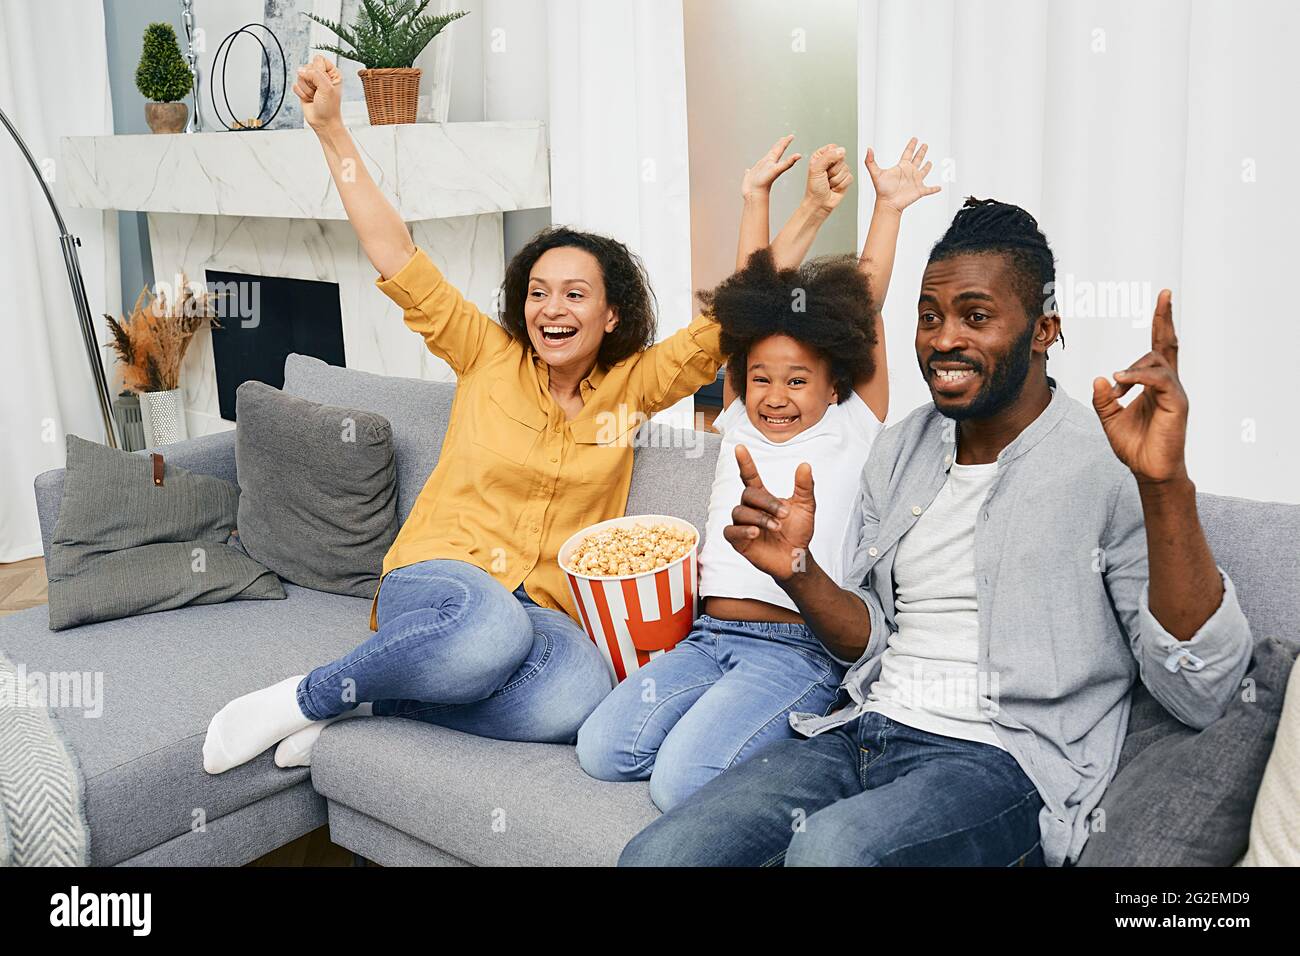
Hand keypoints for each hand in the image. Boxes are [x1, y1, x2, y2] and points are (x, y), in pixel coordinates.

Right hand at [293, 55, 342, 131]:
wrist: (323, 122)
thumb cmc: (329, 107)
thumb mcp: (326, 88)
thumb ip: (315, 74)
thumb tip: (300, 70)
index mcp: (332, 72)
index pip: (319, 59)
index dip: (317, 69)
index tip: (322, 82)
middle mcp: (322, 75)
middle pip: (307, 67)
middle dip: (311, 81)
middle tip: (318, 92)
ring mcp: (312, 82)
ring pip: (300, 76)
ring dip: (306, 89)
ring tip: (314, 96)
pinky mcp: (303, 89)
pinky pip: (295, 85)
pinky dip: (301, 94)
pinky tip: (309, 99)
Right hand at [723, 445, 816, 581]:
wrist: (797, 558)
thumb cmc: (799, 532)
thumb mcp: (806, 508)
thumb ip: (804, 487)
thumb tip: (805, 465)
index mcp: (763, 497)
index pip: (749, 475)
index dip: (745, 462)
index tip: (740, 447)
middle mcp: (750, 508)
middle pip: (748, 494)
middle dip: (767, 503)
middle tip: (784, 514)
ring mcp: (742, 524)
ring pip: (740, 512)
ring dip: (760, 518)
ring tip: (776, 527)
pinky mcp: (738, 541)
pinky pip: (730, 531)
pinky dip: (742, 530)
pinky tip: (755, 533)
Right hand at [742, 134, 800, 200]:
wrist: (755, 194)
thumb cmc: (765, 183)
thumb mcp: (777, 169)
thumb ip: (788, 162)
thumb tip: (800, 155)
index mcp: (772, 162)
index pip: (780, 149)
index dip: (785, 142)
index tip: (792, 136)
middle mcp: (767, 165)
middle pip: (773, 153)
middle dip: (778, 145)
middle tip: (783, 138)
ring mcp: (759, 171)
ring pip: (763, 161)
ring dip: (766, 157)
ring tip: (768, 153)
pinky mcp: (751, 177)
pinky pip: (750, 171)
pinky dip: (749, 170)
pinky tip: (748, 170)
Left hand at [804, 144, 852, 212]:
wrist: (819, 204)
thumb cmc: (814, 189)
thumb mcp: (816, 169)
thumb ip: (828, 157)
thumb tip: (841, 150)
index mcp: (821, 156)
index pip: (833, 148)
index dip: (830, 157)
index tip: (824, 167)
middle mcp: (830, 162)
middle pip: (841, 158)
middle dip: (833, 171)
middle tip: (826, 177)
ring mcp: (839, 170)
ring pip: (846, 169)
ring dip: (836, 179)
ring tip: (829, 183)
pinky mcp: (845, 178)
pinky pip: (849, 177)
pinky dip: (841, 185)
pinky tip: (834, 187)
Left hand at [865, 137, 940, 212]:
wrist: (888, 204)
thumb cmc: (882, 190)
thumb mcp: (876, 174)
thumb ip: (870, 161)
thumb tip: (868, 149)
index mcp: (902, 167)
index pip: (908, 152)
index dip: (912, 145)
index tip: (915, 139)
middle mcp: (909, 172)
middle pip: (918, 159)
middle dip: (921, 152)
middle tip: (925, 144)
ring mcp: (915, 181)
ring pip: (924, 172)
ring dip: (927, 167)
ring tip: (930, 163)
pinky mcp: (920, 190)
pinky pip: (929, 189)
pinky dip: (934, 189)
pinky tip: (939, 187)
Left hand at [1091, 289, 1188, 484]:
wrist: (1149, 471)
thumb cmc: (1135, 445)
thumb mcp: (1109, 418)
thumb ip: (1103, 398)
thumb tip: (1099, 377)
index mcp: (1154, 384)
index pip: (1158, 348)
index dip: (1161, 323)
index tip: (1162, 299)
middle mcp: (1168, 383)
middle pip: (1168, 344)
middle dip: (1165, 319)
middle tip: (1165, 294)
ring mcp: (1175, 392)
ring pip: (1157, 362)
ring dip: (1132, 369)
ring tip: (1116, 388)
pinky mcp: (1177, 404)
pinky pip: (1159, 380)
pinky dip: (1138, 378)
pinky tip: (1121, 383)